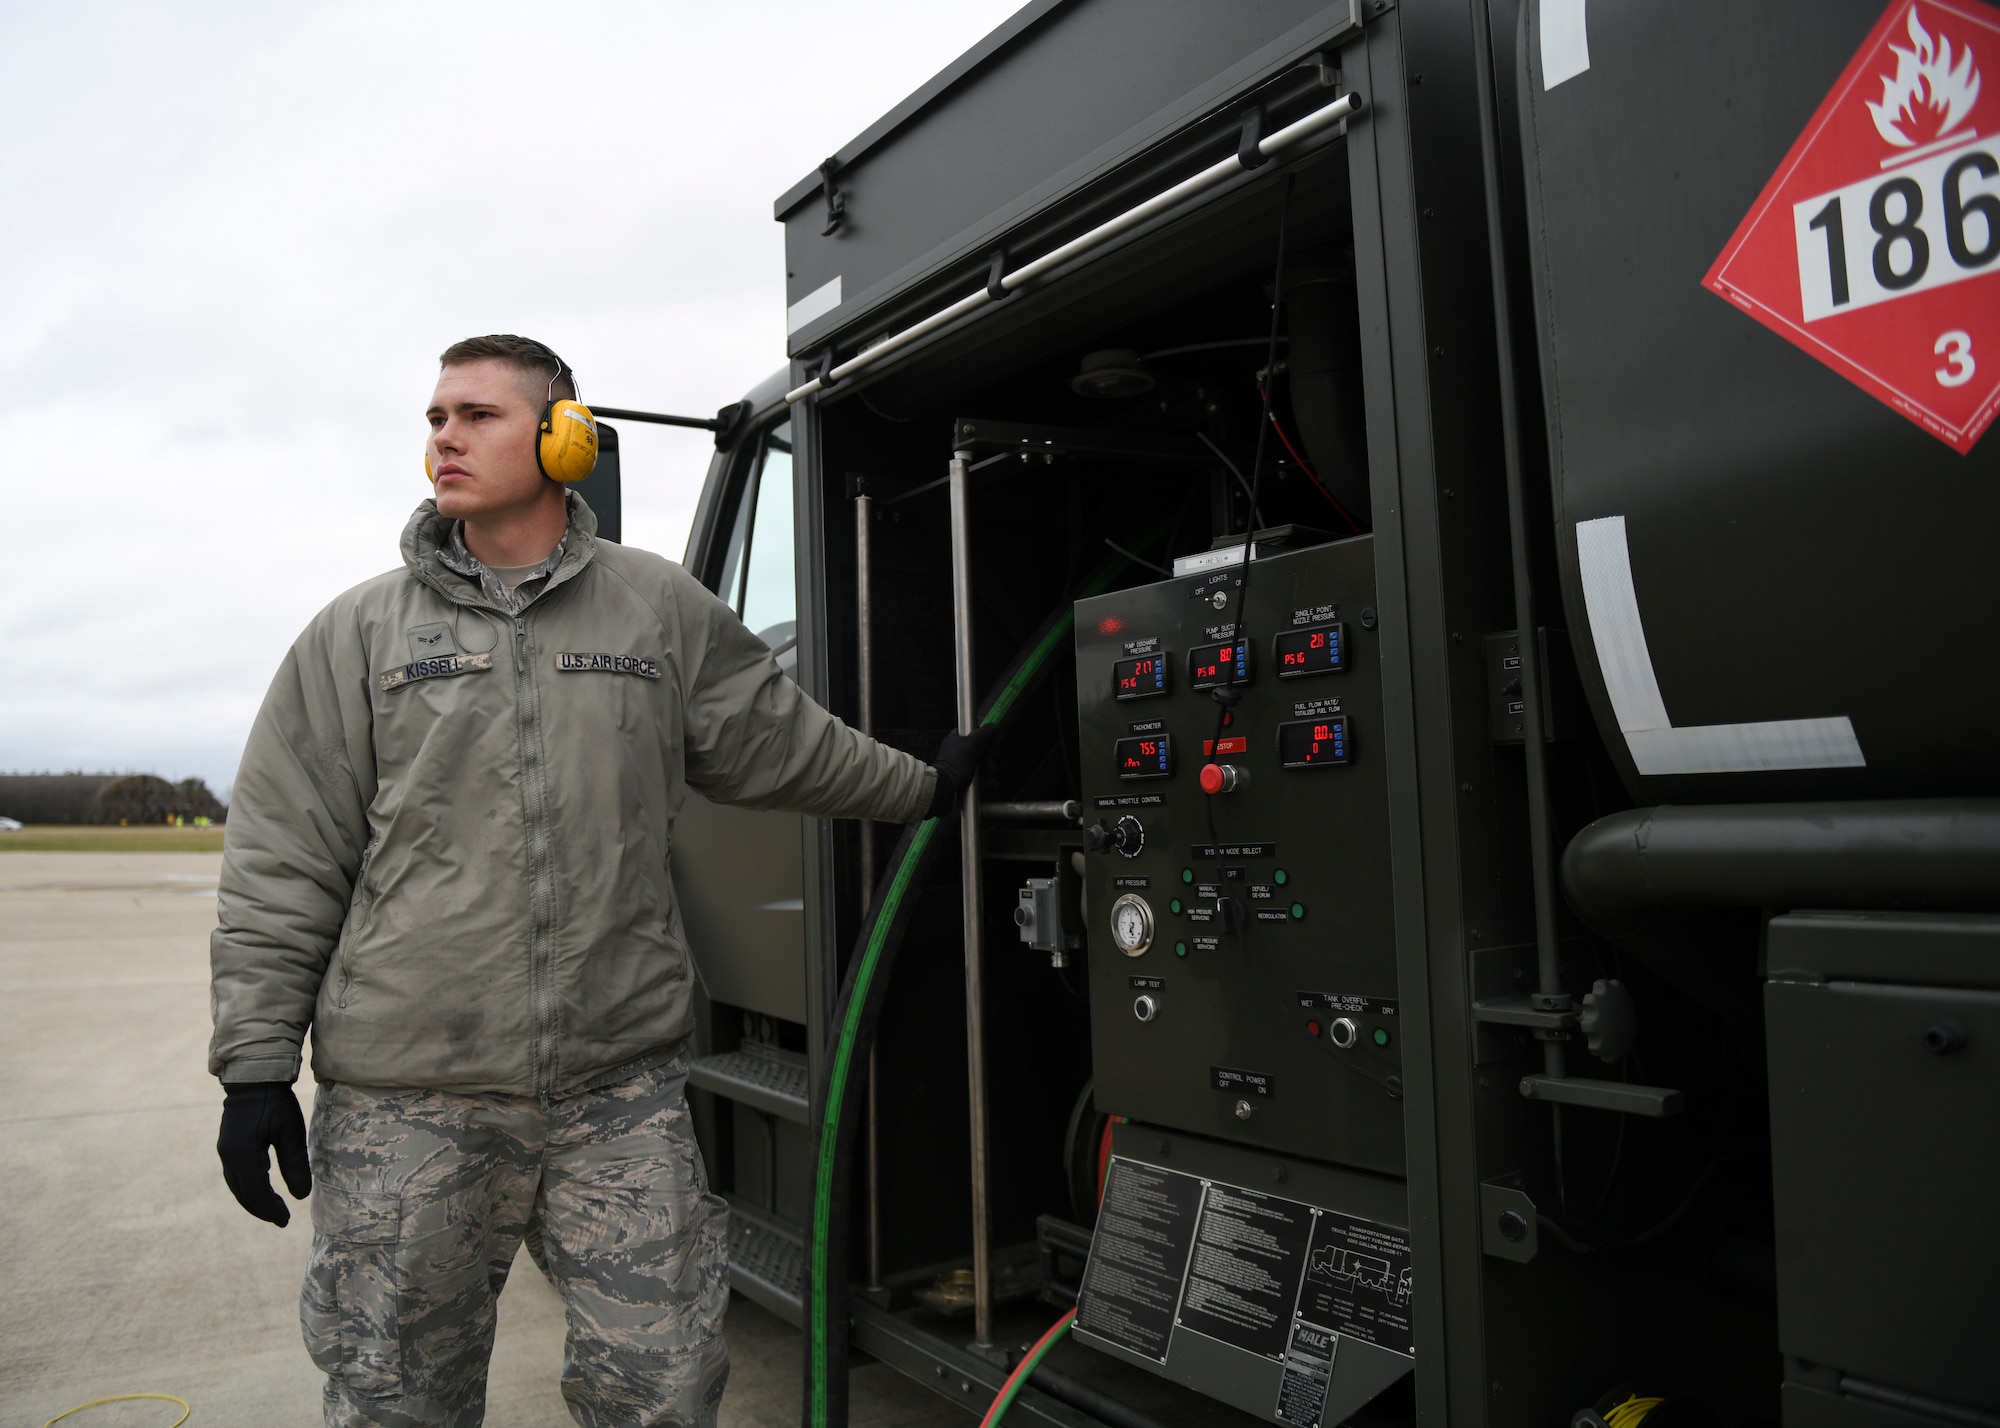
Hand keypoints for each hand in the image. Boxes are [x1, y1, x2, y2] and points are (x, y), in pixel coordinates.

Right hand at [217, 1081, 311, 1226]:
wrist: (253, 1078)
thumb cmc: (275, 1102)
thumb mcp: (290, 1132)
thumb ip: (295, 1164)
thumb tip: (301, 1196)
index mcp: (244, 1156)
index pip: (257, 1194)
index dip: (271, 1210)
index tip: (286, 1220)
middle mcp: (229, 1158)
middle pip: (244, 1194)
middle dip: (262, 1210)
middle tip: (281, 1220)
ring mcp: (226, 1152)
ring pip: (237, 1186)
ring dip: (254, 1200)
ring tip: (272, 1210)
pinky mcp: (227, 1146)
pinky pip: (235, 1175)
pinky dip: (248, 1187)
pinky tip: (262, 1188)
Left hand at [927, 724, 996, 818]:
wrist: (946, 788)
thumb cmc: (954, 766)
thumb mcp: (972, 744)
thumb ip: (984, 733)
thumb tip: (994, 727)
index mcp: (956, 739)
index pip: (975, 733)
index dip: (986, 738)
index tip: (994, 743)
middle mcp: (957, 751)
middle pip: (980, 751)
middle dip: (989, 759)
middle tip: (991, 765)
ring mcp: (960, 765)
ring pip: (980, 765)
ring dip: (989, 772)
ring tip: (991, 779)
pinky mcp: (962, 777)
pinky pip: (977, 777)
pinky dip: (985, 781)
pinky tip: (989, 784)